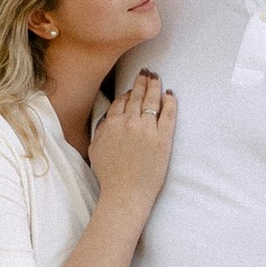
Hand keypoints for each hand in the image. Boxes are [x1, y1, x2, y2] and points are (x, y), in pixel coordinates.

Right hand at [89, 67, 174, 209]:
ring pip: (152, 101)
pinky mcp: (163, 138)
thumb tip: (107, 121)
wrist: (125, 194)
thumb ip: (100, 132)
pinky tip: (171, 94)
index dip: (128, 93)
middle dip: (142, 82)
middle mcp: (128, 122)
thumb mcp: (95, 151)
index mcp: (111, 124)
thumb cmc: (109, 177)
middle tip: (146, 72)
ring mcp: (147, 129)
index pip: (121, 102)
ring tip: (157, 78)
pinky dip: (170, 102)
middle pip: (137, 96)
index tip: (132, 88)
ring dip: (154, 86)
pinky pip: (168, 114)